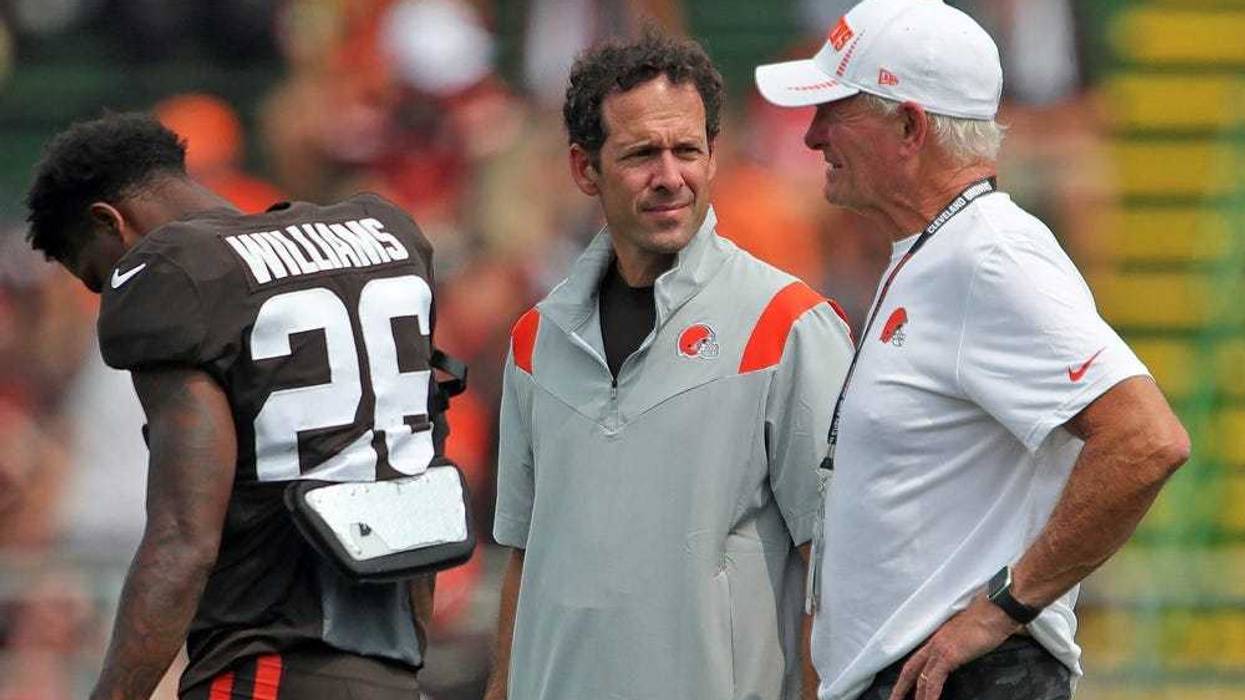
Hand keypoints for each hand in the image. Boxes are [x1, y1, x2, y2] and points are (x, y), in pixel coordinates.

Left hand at [887, 595, 1019, 699]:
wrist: (996, 611)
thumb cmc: (988, 620)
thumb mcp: (968, 635)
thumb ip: (961, 646)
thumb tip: (964, 654)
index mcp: (937, 638)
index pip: (917, 660)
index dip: (907, 676)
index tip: (902, 687)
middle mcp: (934, 643)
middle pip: (911, 669)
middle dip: (901, 687)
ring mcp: (939, 649)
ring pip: (920, 677)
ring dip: (917, 695)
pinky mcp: (948, 656)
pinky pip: (934, 680)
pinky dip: (930, 695)